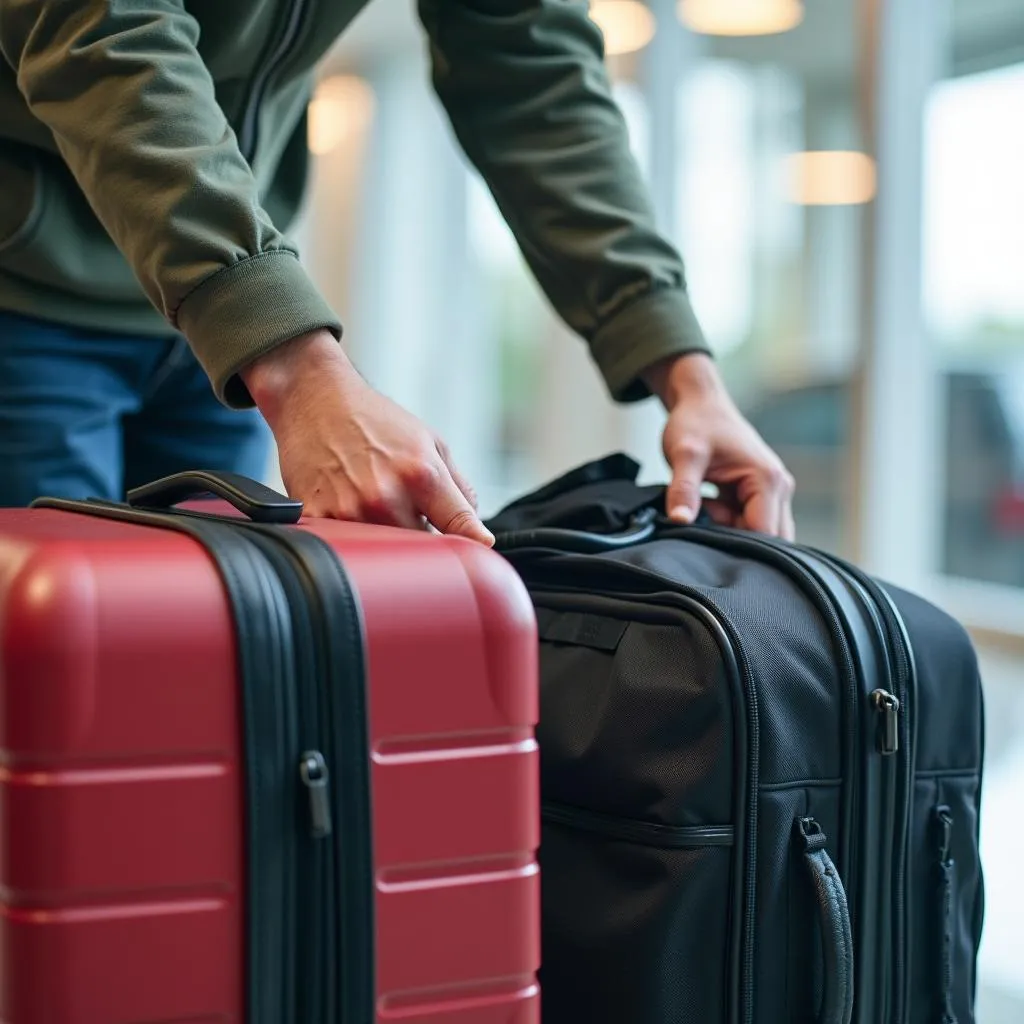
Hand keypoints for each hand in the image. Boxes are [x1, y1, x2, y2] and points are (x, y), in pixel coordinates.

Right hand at [240, 331, 493, 544]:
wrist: (315, 399)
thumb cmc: (374, 419)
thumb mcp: (430, 441)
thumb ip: (458, 487)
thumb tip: (476, 528)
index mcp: (421, 474)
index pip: (459, 525)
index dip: (472, 541)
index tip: (478, 548)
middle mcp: (386, 496)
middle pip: (421, 545)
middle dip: (423, 534)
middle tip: (411, 511)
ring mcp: (350, 511)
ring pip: (385, 550)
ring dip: (389, 537)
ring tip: (378, 503)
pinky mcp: (318, 518)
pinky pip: (347, 544)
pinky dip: (355, 534)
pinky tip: (350, 505)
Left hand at [643, 353, 795, 539]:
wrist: (698, 403)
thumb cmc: (696, 422)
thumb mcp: (684, 454)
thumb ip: (684, 488)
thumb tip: (679, 520)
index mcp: (769, 480)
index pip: (764, 535)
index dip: (736, 546)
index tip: (706, 541)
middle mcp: (779, 488)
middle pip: (766, 540)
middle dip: (733, 541)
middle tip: (703, 519)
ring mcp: (771, 493)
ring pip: (753, 533)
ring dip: (726, 530)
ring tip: (703, 505)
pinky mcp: (758, 496)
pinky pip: (744, 524)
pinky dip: (722, 522)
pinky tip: (706, 505)